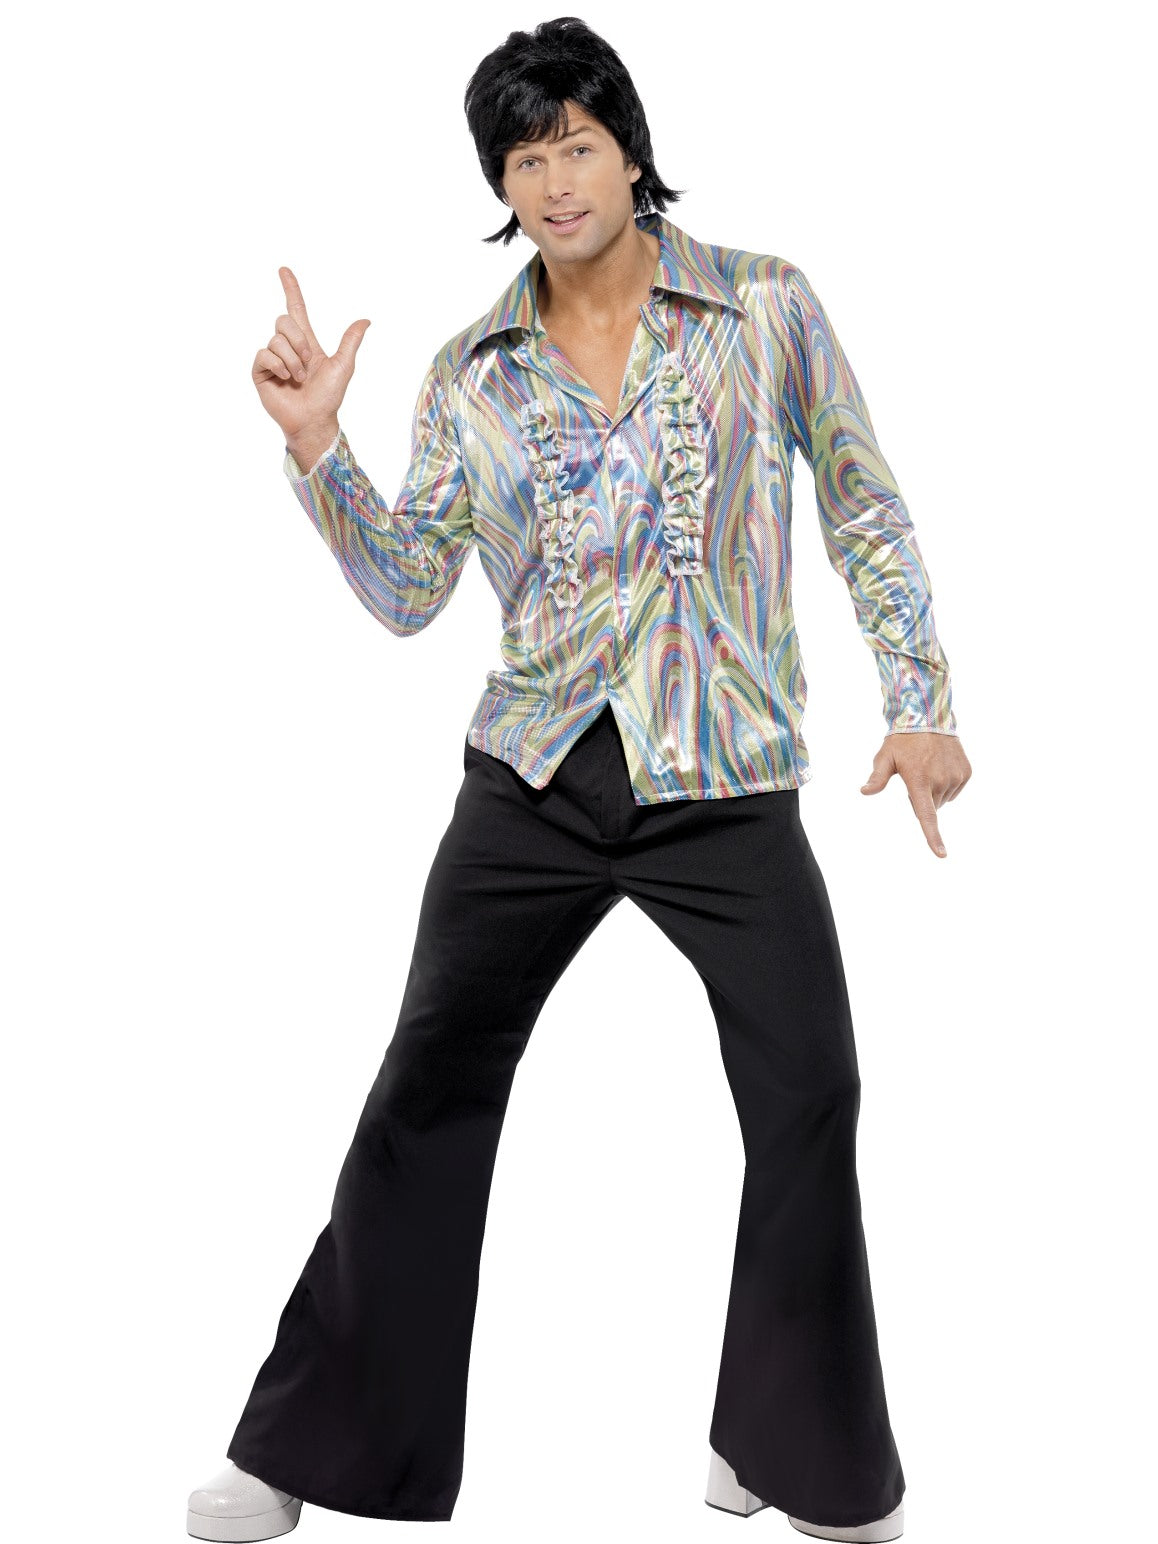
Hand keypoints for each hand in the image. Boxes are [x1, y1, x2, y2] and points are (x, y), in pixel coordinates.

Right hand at [251, 266, 370, 441]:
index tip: (284, 269)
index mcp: (305, 343)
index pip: (296, 310)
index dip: (291, 289)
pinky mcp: (260, 372)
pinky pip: (264, 354)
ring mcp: (272, 359)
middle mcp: (287, 348)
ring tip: (299, 378)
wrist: (314, 420)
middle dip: (298, 341)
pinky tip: (285, 379)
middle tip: (307, 363)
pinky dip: (278, 365)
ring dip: (292, 360)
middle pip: (283, 321)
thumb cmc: (328, 397)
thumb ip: (350, 341)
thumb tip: (365, 320)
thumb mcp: (343, 366)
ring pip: (276, 340)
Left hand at [860, 733, 971, 857]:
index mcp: (919, 781)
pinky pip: (955, 788)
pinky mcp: (966, 772)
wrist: (929, 716)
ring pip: (943, 798)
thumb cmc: (903, 740)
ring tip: (928, 766)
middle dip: (922, 797)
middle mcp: (940, 782)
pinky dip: (947, 782)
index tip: (942, 854)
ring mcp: (955, 777)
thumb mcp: (885, 757)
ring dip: (934, 790)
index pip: (927, 816)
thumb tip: (864, 792)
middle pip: (931, 807)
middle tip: (915, 774)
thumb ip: (877, 778)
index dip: (933, 837)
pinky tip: (940, 765)